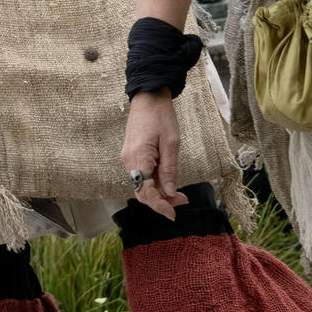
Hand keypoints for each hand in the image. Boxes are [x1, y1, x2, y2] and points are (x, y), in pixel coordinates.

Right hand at [121, 91, 190, 218]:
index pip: (146, 192)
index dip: (160, 206)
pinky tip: (168, 181)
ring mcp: (128, 158)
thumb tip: (170, 192)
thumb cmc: (161, 116)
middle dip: (162, 201)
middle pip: (143, 192)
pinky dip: (155, 182)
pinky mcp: (132, 154)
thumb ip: (170, 170)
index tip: (173, 214)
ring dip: (159, 192)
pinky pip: (142, 175)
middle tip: (183, 200)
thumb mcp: (171, 143)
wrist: (147, 96)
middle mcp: (129, 161)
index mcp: (138, 159)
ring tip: (179, 192)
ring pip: (142, 185)